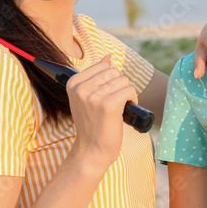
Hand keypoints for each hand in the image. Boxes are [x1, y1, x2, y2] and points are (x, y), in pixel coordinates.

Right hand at [66, 55, 136, 170]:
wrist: (91, 151)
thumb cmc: (92, 125)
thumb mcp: (86, 98)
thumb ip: (95, 76)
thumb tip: (108, 57)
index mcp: (73, 83)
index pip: (103, 66)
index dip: (110, 80)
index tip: (104, 97)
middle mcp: (81, 88)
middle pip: (114, 72)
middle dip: (119, 86)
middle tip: (113, 103)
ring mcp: (94, 96)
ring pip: (123, 81)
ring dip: (126, 94)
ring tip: (119, 109)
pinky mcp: (108, 105)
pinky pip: (129, 90)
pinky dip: (133, 100)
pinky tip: (126, 111)